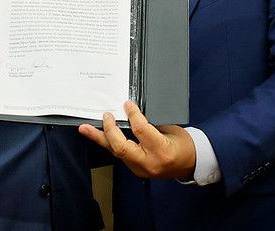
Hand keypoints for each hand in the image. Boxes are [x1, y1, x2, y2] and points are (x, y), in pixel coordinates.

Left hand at [78, 100, 195, 178]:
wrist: (189, 164)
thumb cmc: (183, 144)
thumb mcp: (171, 130)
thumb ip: (151, 122)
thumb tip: (132, 111)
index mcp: (161, 150)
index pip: (141, 130)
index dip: (132, 114)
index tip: (127, 103)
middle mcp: (149, 162)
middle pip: (121, 147)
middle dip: (110, 130)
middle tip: (106, 116)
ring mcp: (140, 168)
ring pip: (115, 152)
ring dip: (100, 138)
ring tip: (85, 128)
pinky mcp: (135, 169)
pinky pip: (119, 154)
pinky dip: (109, 143)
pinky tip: (99, 135)